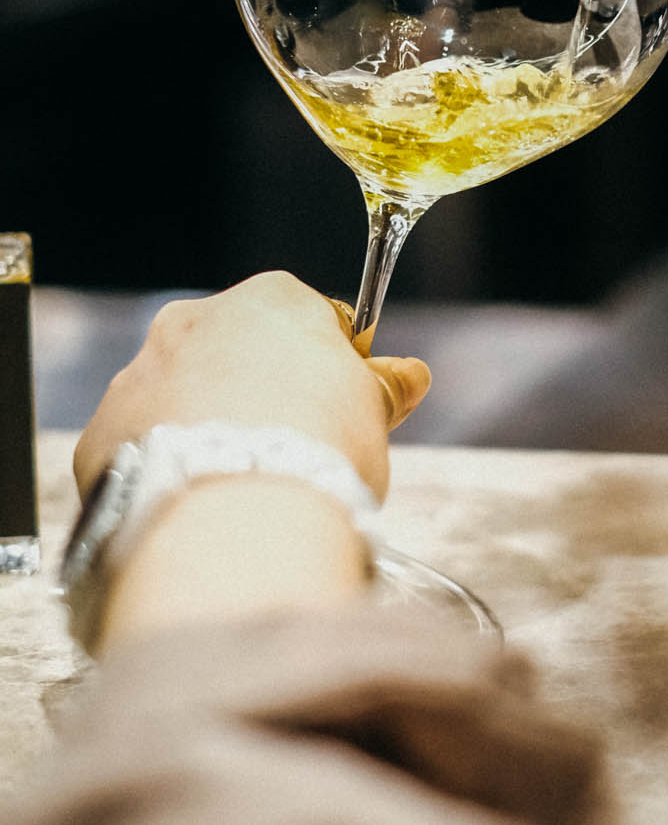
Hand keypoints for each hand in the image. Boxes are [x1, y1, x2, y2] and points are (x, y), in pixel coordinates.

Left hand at [73, 272, 430, 502]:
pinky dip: (168, 469)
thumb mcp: (374, 411)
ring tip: (244, 488)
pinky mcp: (102, 436)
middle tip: (296, 448)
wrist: (233, 524)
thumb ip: (384, 385)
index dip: (335, 360)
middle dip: (264, 390)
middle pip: (238, 351)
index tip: (348, 400)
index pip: (312, 315)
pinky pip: (142, 446)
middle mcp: (194, 322)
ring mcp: (139, 377)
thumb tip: (409, 375)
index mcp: (270, 299)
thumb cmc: (317, 453)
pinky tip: (198, 507)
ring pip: (183, 397)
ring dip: (210, 427)